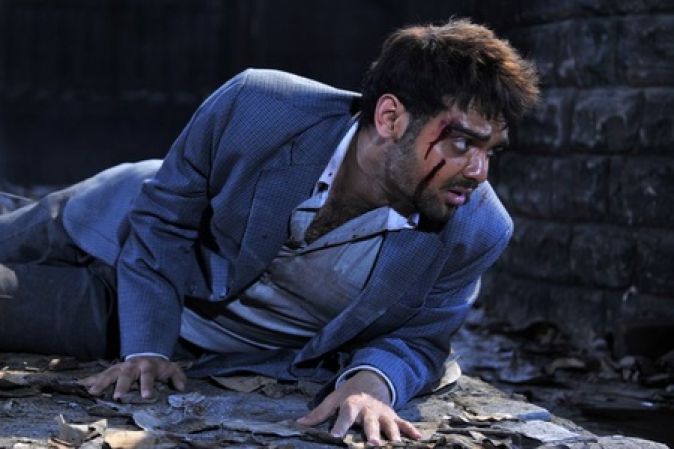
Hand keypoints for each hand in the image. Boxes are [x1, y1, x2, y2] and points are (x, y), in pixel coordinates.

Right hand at [80, 355, 186, 399]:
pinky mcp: (111, 370)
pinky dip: (90, 379)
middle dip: (122, 385)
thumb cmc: (159, 366)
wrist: (146, 353)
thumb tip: (182, 387)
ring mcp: (120, 367)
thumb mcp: (171, 368)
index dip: (147, 385)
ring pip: (110, 374)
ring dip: (101, 382)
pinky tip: (81, 385)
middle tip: (118, 397)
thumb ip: (178, 377)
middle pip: (126, 375)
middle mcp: (132, 366)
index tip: (146, 396)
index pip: (148, 376)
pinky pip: (99, 374)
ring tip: (93, 392)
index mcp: (148, 366)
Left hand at [296, 370, 421, 445]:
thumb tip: (298, 423)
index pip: (345, 414)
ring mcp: (383, 414)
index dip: (340, 425)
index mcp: (352, 404)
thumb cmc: (350, 393)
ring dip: (393, 435)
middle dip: (373, 433)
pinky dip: (411, 430)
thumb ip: (319, 413)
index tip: (334, 436)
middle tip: (373, 444)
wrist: (373, 379)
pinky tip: (419, 438)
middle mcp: (369, 409)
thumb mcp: (333, 398)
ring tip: (395, 445)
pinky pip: (404, 424)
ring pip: (389, 425)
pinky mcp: (393, 417)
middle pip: (371, 422)